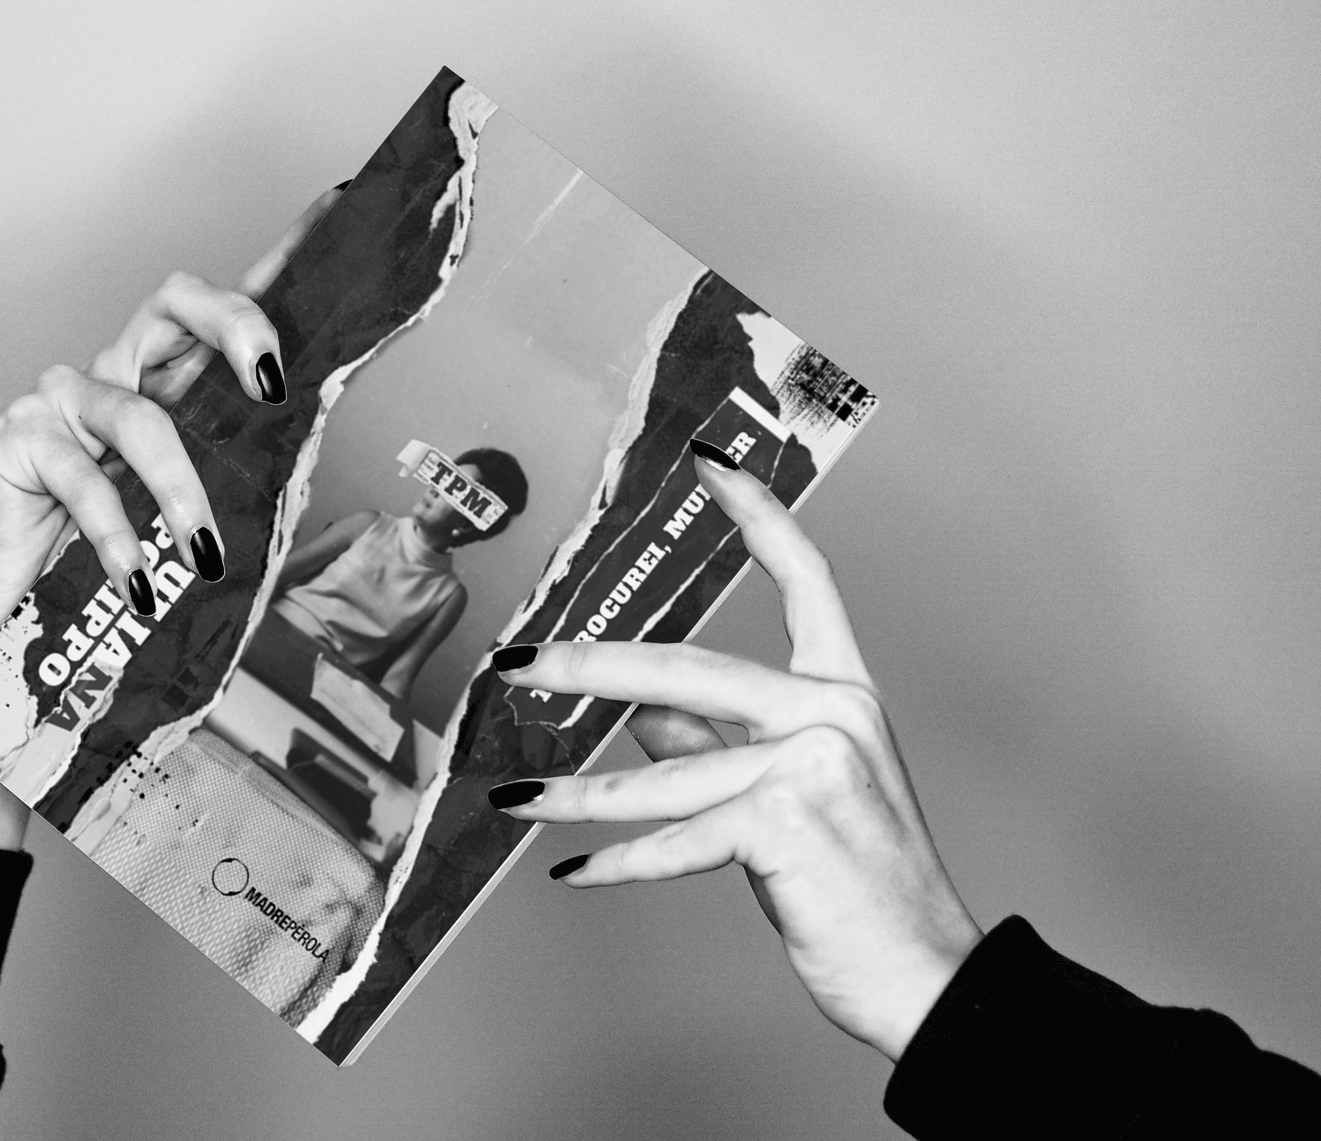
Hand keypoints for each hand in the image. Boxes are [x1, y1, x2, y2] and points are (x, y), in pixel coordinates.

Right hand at [0, 186, 343, 848]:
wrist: (11, 652)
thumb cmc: (110, 587)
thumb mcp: (195, 528)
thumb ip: (243, 484)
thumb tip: (314, 446)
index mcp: (166, 390)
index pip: (224, 317)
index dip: (279, 265)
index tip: (335, 210)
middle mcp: (115, 378)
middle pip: (174, 303)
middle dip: (235, 326)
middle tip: (271, 384)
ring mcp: (61, 405)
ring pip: (140, 412)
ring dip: (182, 489)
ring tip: (205, 554)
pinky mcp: (15, 443)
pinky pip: (82, 477)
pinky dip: (117, 533)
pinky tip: (134, 579)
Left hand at [487, 448, 980, 1059]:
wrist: (926, 975)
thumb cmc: (856, 886)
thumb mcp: (792, 797)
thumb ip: (718, 744)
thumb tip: (639, 714)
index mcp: (844, 692)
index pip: (805, 579)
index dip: (757, 515)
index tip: (711, 466)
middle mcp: (833, 713)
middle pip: (690, 667)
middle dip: (590, 667)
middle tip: (517, 664)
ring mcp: (814, 764)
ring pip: (665, 770)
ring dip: (579, 792)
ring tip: (516, 797)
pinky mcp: (787, 823)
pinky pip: (678, 839)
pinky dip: (620, 864)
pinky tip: (573, 873)